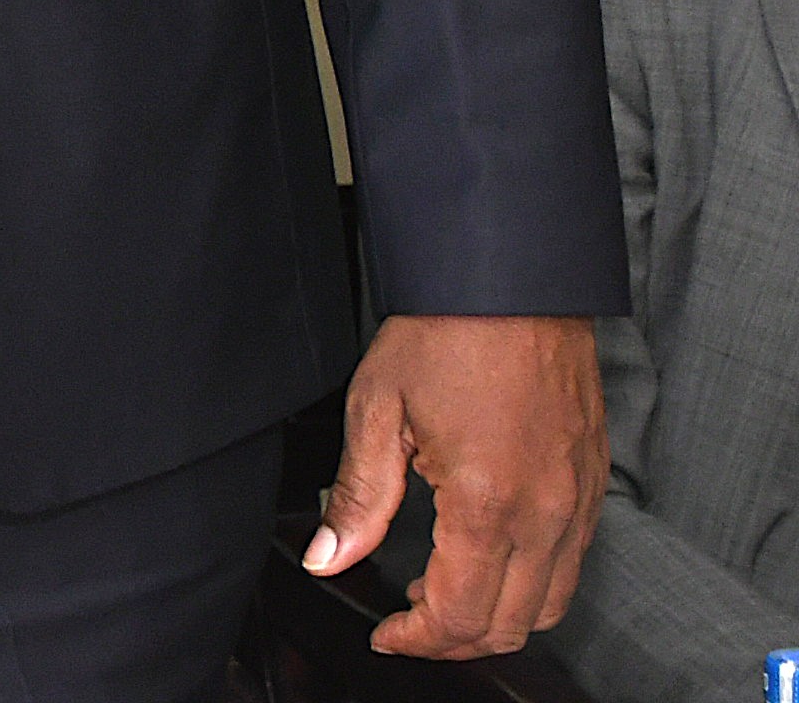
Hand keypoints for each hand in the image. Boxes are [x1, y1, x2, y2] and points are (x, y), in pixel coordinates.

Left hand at [306, 313, 605, 658]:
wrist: (513, 280)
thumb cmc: (446, 332)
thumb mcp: (377, 410)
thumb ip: (358, 497)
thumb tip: (328, 557)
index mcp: (489, 503)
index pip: (461, 615)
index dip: (418, 639)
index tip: (386, 632)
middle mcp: (548, 513)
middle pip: (512, 625)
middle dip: (455, 640)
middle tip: (409, 623)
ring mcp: (579, 501)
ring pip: (551, 603)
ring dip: (499, 618)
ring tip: (443, 596)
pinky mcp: (594, 483)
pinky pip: (573, 562)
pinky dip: (533, 583)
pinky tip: (489, 559)